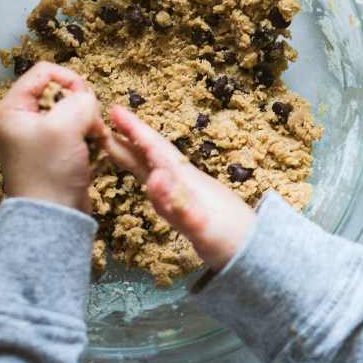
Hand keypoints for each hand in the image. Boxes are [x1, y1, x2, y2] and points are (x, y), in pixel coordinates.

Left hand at [0, 62, 107, 211]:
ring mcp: (39, 136)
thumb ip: (80, 101)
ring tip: (94, 139)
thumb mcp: (64, 127)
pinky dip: (89, 135)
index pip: (44, 72)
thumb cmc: (50, 170)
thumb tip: (88, 100)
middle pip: (60, 90)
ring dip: (89, 121)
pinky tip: (95, 148)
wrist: (52, 216)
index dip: (69, 79)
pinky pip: (76, 130)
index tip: (86, 99)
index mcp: (14, 108)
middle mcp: (23, 119)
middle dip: (82, 103)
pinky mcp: (54, 151)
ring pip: (72, 111)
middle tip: (90, 124)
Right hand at [103, 104, 255, 271]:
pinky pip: (164, 183)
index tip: (115, 110)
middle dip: (130, 136)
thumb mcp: (201, 227)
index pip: (156, 150)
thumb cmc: (229, 240)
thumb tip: (155, 178)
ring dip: (136, 153)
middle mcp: (186, 181)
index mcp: (186, 181)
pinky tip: (147, 174)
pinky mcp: (191, 206)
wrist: (257, 253)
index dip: (135, 130)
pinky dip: (150, 174)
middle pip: (154, 153)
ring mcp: (189, 193)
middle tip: (104, 120)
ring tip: (114, 142)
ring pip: (157, 166)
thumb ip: (178, 206)